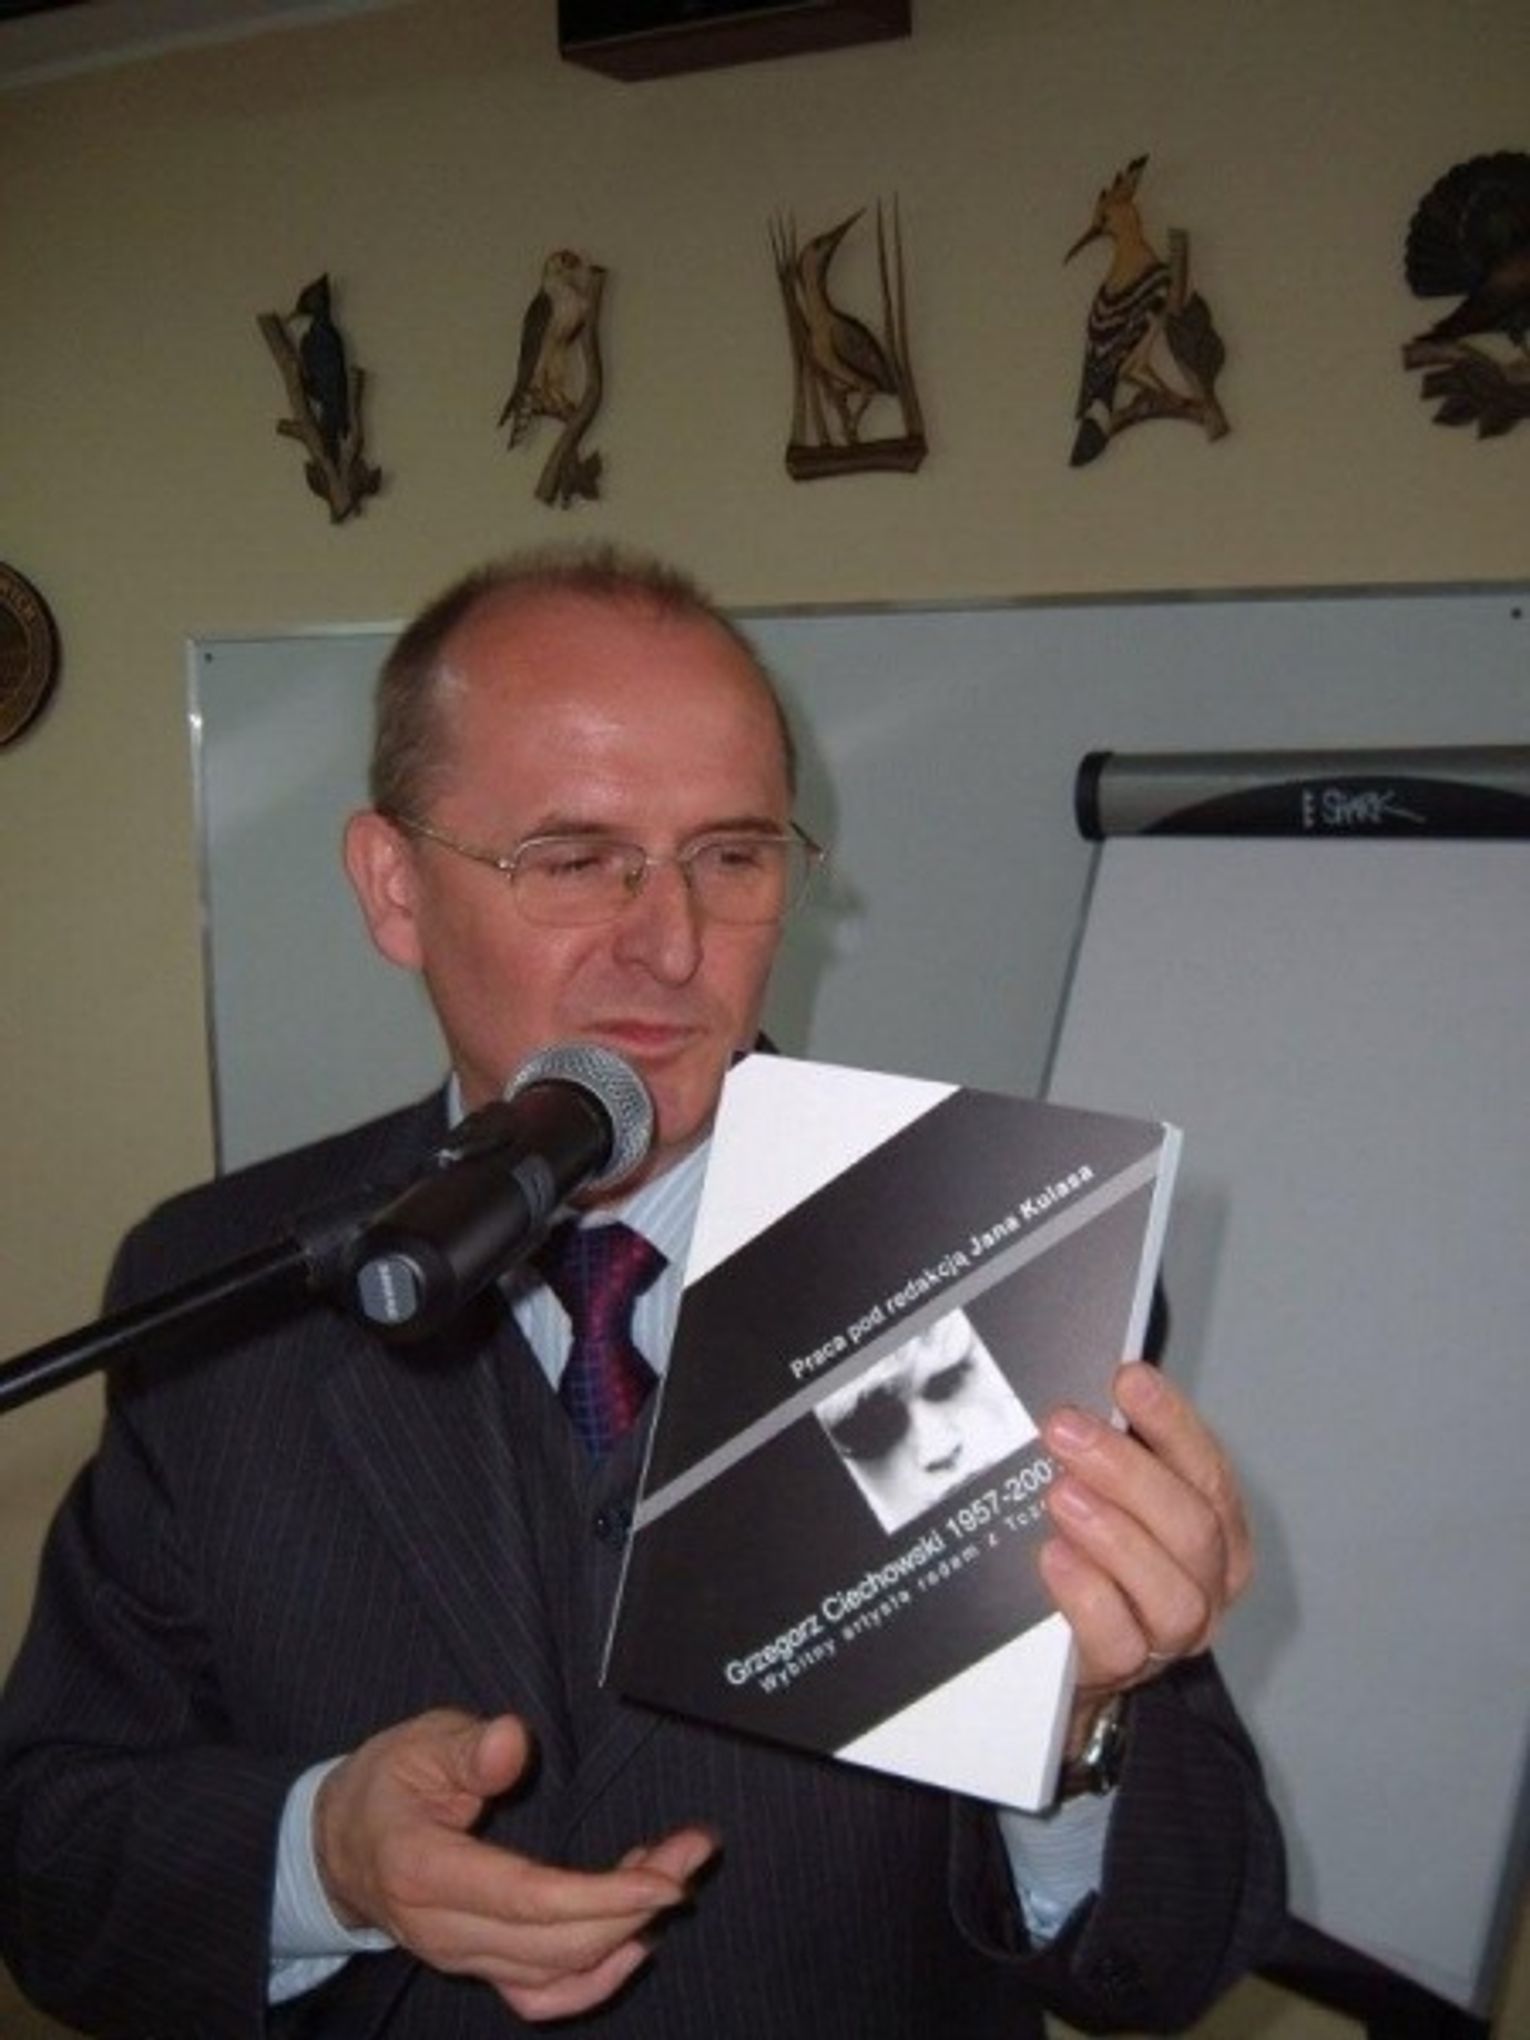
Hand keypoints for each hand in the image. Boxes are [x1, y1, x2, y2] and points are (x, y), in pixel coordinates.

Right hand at [315, 1708, 717, 2021]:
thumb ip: (468, 1748)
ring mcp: (462, 1957)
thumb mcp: (419, 1744)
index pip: (528, 1900)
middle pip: (556, 1942)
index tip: (664, 1875)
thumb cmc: (386, 1783)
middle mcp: (445, 1930)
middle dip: (635, 1901)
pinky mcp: (478, 1966)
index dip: (602, 1894)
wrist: (340, 1843)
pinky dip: (594, 1979)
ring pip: (557, 1970)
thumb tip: (512, 1742)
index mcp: (426, 1871)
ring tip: (673, 1872)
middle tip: (694, 1851)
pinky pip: (540, 1996)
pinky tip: (635, 1942)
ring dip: (627, 1929)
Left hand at [1038, 1362, 1252, 1754]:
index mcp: (1218, 1526)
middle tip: (1065, 1428)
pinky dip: (1087, 1593)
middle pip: (1191, 1526)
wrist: (1070, 1648)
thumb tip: (1084, 1396)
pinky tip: (1054, 1557)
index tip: (1128, 1379)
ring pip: (1171, 1589)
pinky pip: (1118, 1637)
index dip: (1172, 1422)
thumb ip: (1113, 1451)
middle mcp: (1208, 1580)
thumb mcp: (1113, 1494)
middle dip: (1127, 1470)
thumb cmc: (1098, 1555)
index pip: (1207, 1469)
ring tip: (1061, 1495)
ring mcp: (1172, 1631)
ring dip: (1114, 1534)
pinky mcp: (1123, 1667)